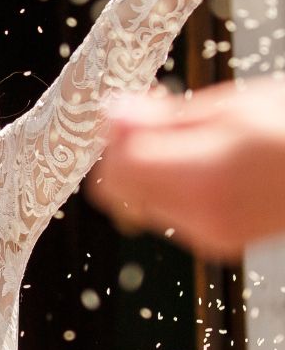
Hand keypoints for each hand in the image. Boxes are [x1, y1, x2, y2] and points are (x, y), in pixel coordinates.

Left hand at [90, 81, 284, 257]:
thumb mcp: (234, 108)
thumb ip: (165, 119)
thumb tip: (114, 115)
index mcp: (203, 182)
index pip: (119, 169)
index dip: (115, 136)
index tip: (130, 108)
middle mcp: (202, 219)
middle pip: (124, 190)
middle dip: (128, 151)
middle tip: (153, 115)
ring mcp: (212, 236)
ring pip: (143, 202)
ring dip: (150, 167)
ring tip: (190, 133)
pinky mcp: (221, 241)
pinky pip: (171, 211)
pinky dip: (173, 184)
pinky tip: (204, 158)